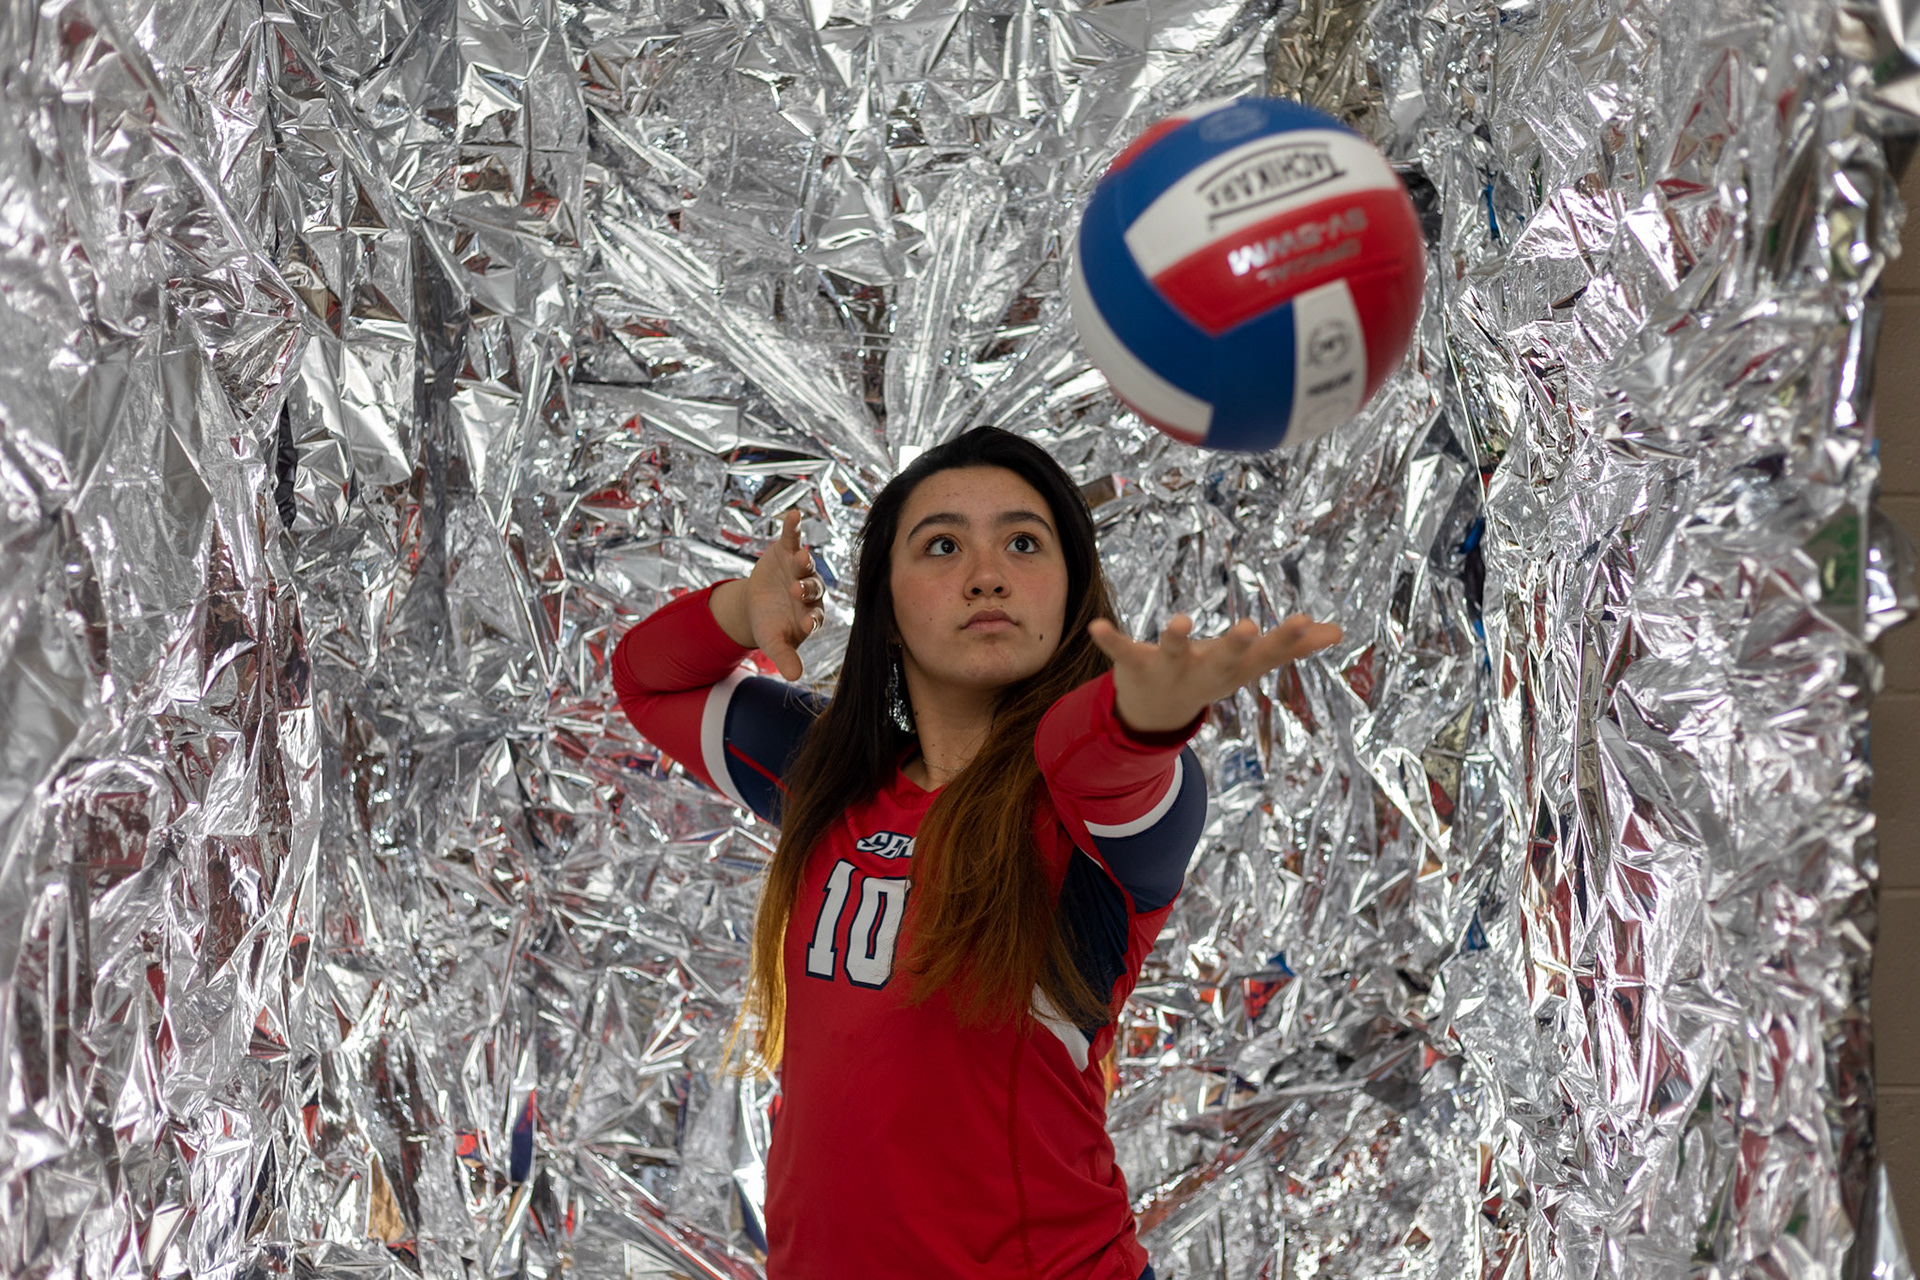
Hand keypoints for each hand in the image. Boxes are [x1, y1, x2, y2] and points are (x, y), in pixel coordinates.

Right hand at [711, 509, 825, 679]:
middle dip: (806, 588)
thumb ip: (785, 657)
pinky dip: (793, 527)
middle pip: (813, 588)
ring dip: (803, 561)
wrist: (757, 604)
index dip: (811, 618)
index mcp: (812, 614)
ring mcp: (801, 569)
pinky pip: (793, 539)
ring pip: (806, 564)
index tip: (806, 622)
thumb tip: (795, 678)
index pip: (815, 617)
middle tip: (797, 591)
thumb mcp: (774, 643)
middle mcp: (812, 590)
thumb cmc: (770, 626)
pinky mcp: (788, 551)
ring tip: (800, 557)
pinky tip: (794, 514)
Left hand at [1087, 613, 1343, 734]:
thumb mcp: (1250, 664)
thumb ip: (1292, 647)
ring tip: (1178, 619)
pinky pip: (1122, 651)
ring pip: (1173, 654)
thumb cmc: (1209, 675)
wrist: (1155, 715)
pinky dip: (1110, 641)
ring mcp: (1169, 670)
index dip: (1286, 640)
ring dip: (1176, 639)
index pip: (1265, 655)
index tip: (1306, 620)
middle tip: (1251, 627)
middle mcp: (1203, 672)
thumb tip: (1337, 632)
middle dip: (1236, 645)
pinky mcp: (1135, 665)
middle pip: (1223, 660)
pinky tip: (1096, 627)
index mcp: (1233, 669)